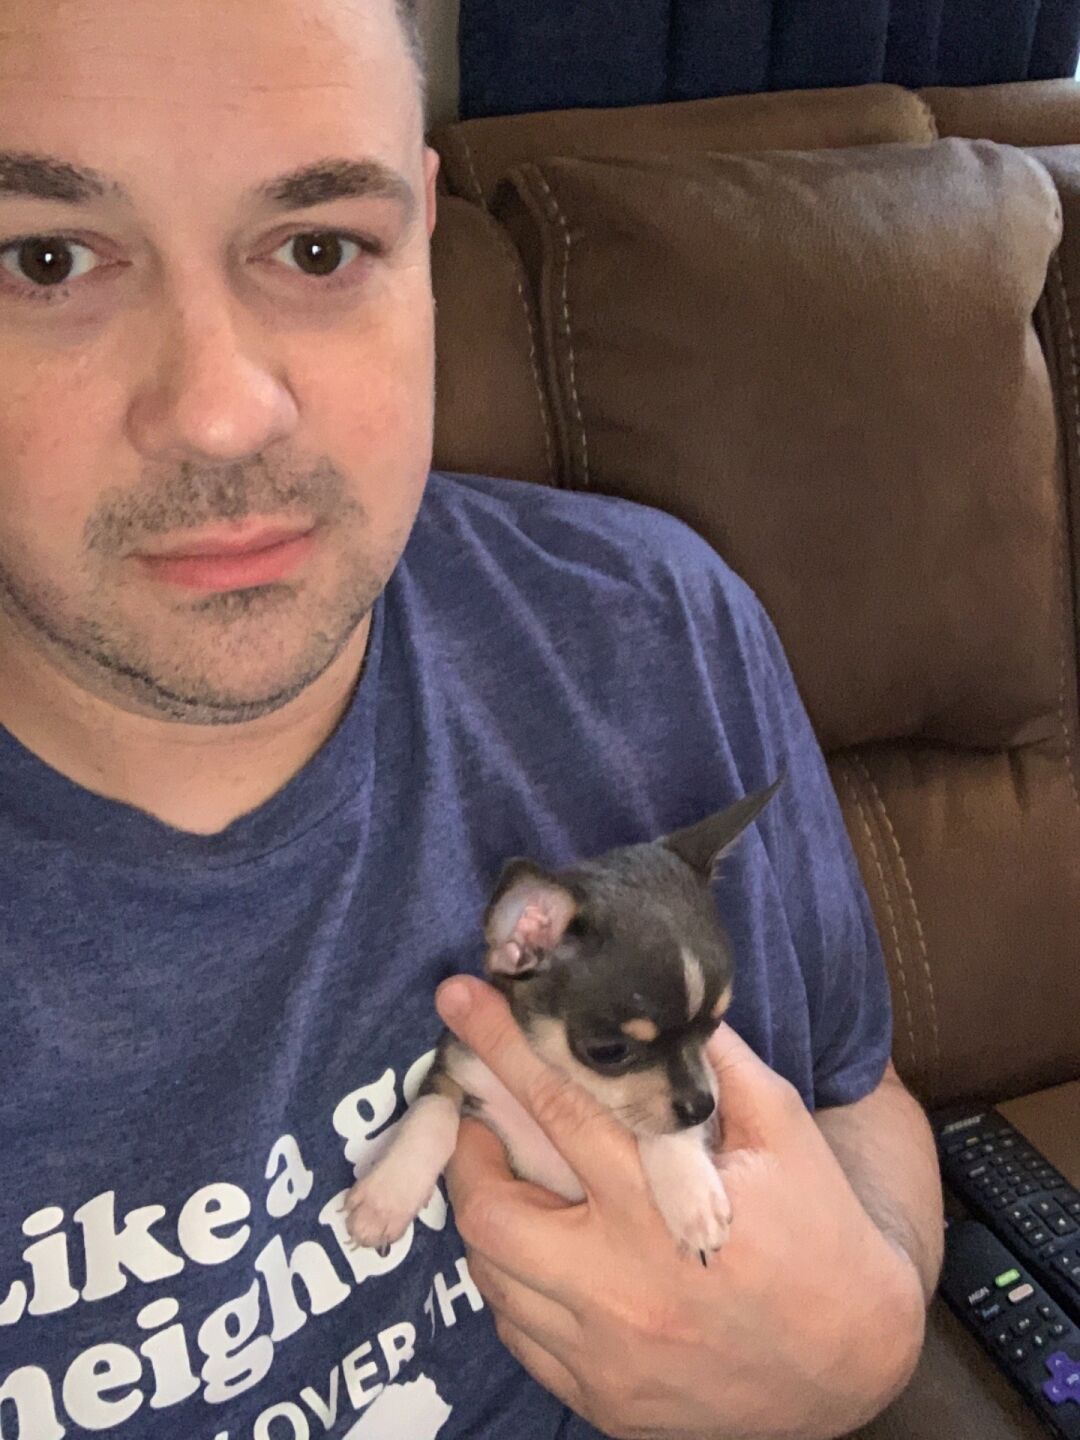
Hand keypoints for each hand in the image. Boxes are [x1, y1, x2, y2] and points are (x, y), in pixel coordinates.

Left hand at [435, 976, 924, 1439]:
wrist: (855, 1363)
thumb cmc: (820, 1232)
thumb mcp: (783, 1128)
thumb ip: (712, 1062)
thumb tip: (653, 1004)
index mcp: (661, 1211)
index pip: (560, 1108)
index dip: (501, 1047)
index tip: (457, 997)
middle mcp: (621, 1289)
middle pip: (493, 1211)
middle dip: (469, 1153)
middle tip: (480, 1120)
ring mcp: (605, 1356)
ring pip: (493, 1278)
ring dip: (490, 1217)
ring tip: (511, 1181)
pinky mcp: (602, 1401)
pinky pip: (519, 1334)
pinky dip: (515, 1284)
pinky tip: (544, 1253)